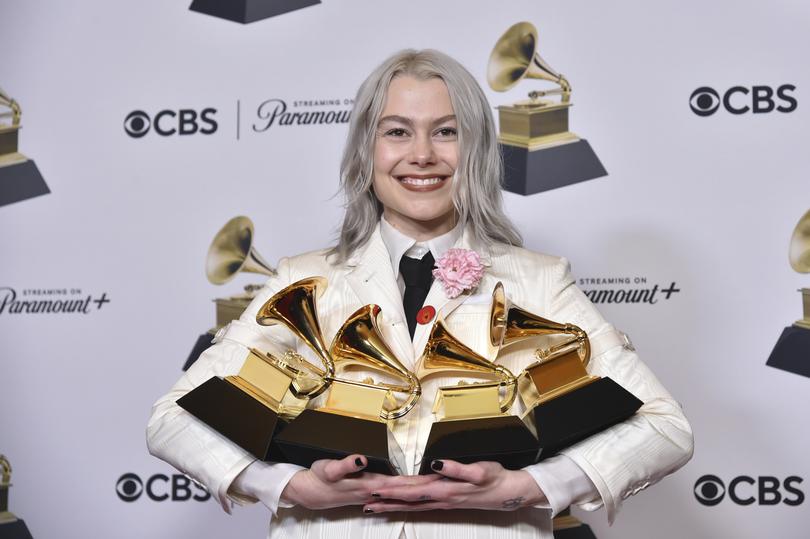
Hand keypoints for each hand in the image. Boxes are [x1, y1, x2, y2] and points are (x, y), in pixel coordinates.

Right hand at [280, 454, 441, 509]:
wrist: (309, 492)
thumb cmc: (320, 478)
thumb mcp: (329, 468)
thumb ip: (346, 464)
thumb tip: (362, 458)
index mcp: (370, 483)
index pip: (401, 483)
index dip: (420, 480)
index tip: (437, 478)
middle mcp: (375, 490)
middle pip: (407, 490)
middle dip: (428, 486)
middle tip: (449, 482)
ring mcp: (374, 493)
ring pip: (403, 493)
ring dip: (421, 490)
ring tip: (439, 487)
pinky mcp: (371, 492)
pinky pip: (394, 494)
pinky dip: (407, 494)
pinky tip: (415, 494)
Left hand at [363, 460, 546, 512]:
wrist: (508, 492)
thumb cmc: (493, 478)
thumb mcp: (477, 470)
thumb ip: (456, 468)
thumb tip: (436, 463)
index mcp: (444, 489)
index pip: (412, 490)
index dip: (393, 490)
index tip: (375, 489)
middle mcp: (440, 498)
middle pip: (407, 500)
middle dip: (385, 501)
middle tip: (365, 502)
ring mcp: (442, 501)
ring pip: (412, 505)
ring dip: (392, 506)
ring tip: (373, 508)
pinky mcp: (446, 501)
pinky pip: (421, 505)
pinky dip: (406, 506)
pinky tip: (398, 506)